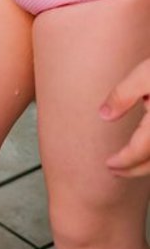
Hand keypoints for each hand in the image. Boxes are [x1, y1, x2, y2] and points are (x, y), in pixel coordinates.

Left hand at [101, 59, 149, 175]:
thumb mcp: (144, 74)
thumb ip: (123, 95)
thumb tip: (104, 116)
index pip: (140, 151)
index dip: (124, 161)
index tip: (109, 165)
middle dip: (134, 170)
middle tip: (116, 173)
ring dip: (148, 167)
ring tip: (131, 167)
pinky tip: (149, 154)